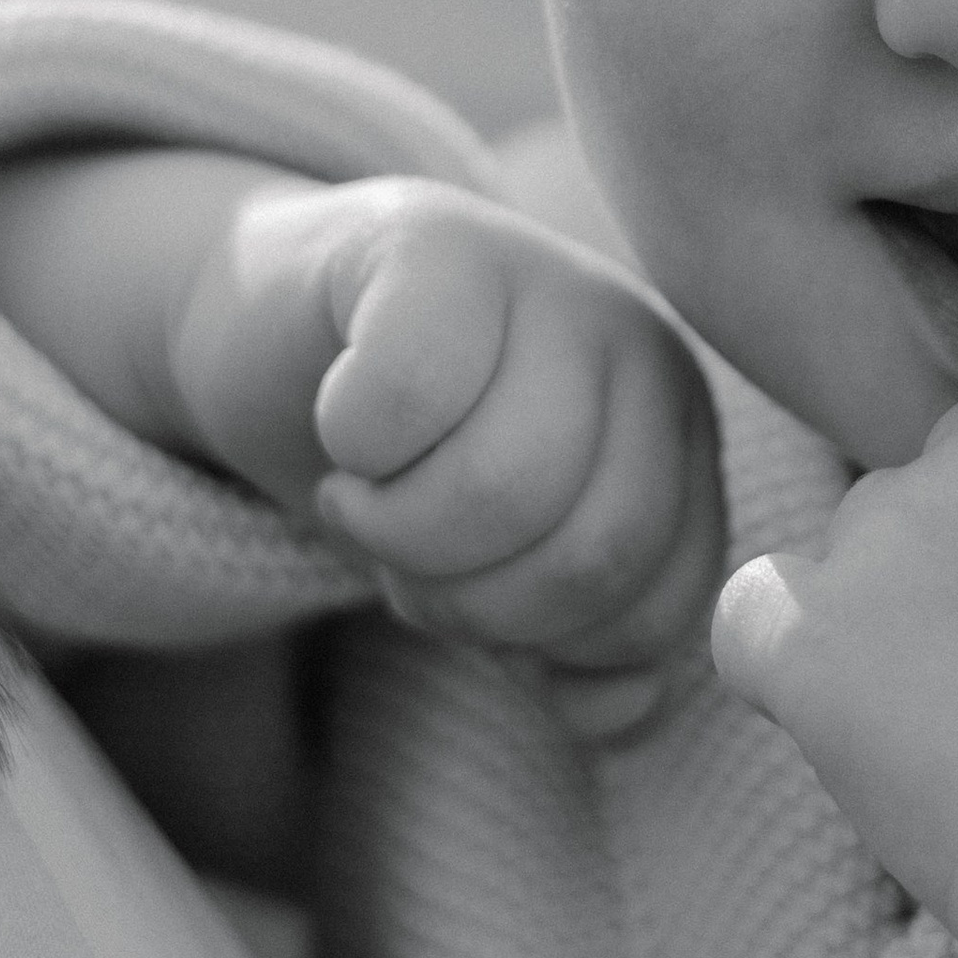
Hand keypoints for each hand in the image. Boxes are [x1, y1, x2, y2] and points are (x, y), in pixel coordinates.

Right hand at [175, 175, 726, 735]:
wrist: (278, 327)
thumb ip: (574, 647)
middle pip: (592, 553)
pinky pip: (406, 397)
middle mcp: (643, 349)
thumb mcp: (502, 568)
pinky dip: (349, 443)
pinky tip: (337, 420)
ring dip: (397, 532)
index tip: (469, 597)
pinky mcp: (434, 243)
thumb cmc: (407, 460)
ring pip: (506, 487)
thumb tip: (621, 714)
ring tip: (362, 497)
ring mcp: (550, 282)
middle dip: (467, 599)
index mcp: (679, 437)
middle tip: (396, 550)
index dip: (545, 648)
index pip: (659, 605)